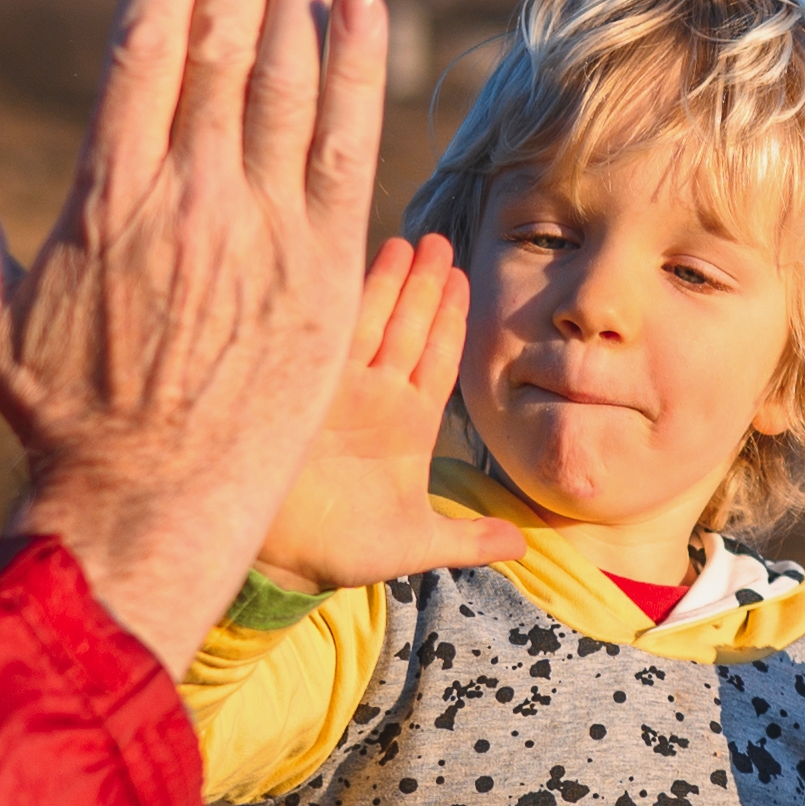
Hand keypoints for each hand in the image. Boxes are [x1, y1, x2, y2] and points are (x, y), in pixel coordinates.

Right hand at [0, 0, 394, 674]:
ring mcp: (264, 236)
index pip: (143, 53)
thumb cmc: (58, 413)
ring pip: (292, 87)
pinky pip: (348, 158)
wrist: (151, 510)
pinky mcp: (323, 274)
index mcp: (106, 201)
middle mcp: (190, 204)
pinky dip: (358, 81)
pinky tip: (364, 10)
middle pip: (225, 48)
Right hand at [254, 234, 532, 595]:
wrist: (283, 564)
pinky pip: (328, 338)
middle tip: (439, 242)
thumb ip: (468, 539)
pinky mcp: (306, 392)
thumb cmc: (345, 550)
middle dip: (424, 285)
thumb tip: (522, 547)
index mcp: (409, 424)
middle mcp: (377, 398)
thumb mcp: (415, 544)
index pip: (438, 359)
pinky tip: (351, 266)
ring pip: (372, 325)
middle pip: (408, 328)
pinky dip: (341, 305)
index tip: (464, 279)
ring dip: (388, 283)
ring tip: (407, 243)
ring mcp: (341, 390)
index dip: (451, 319)